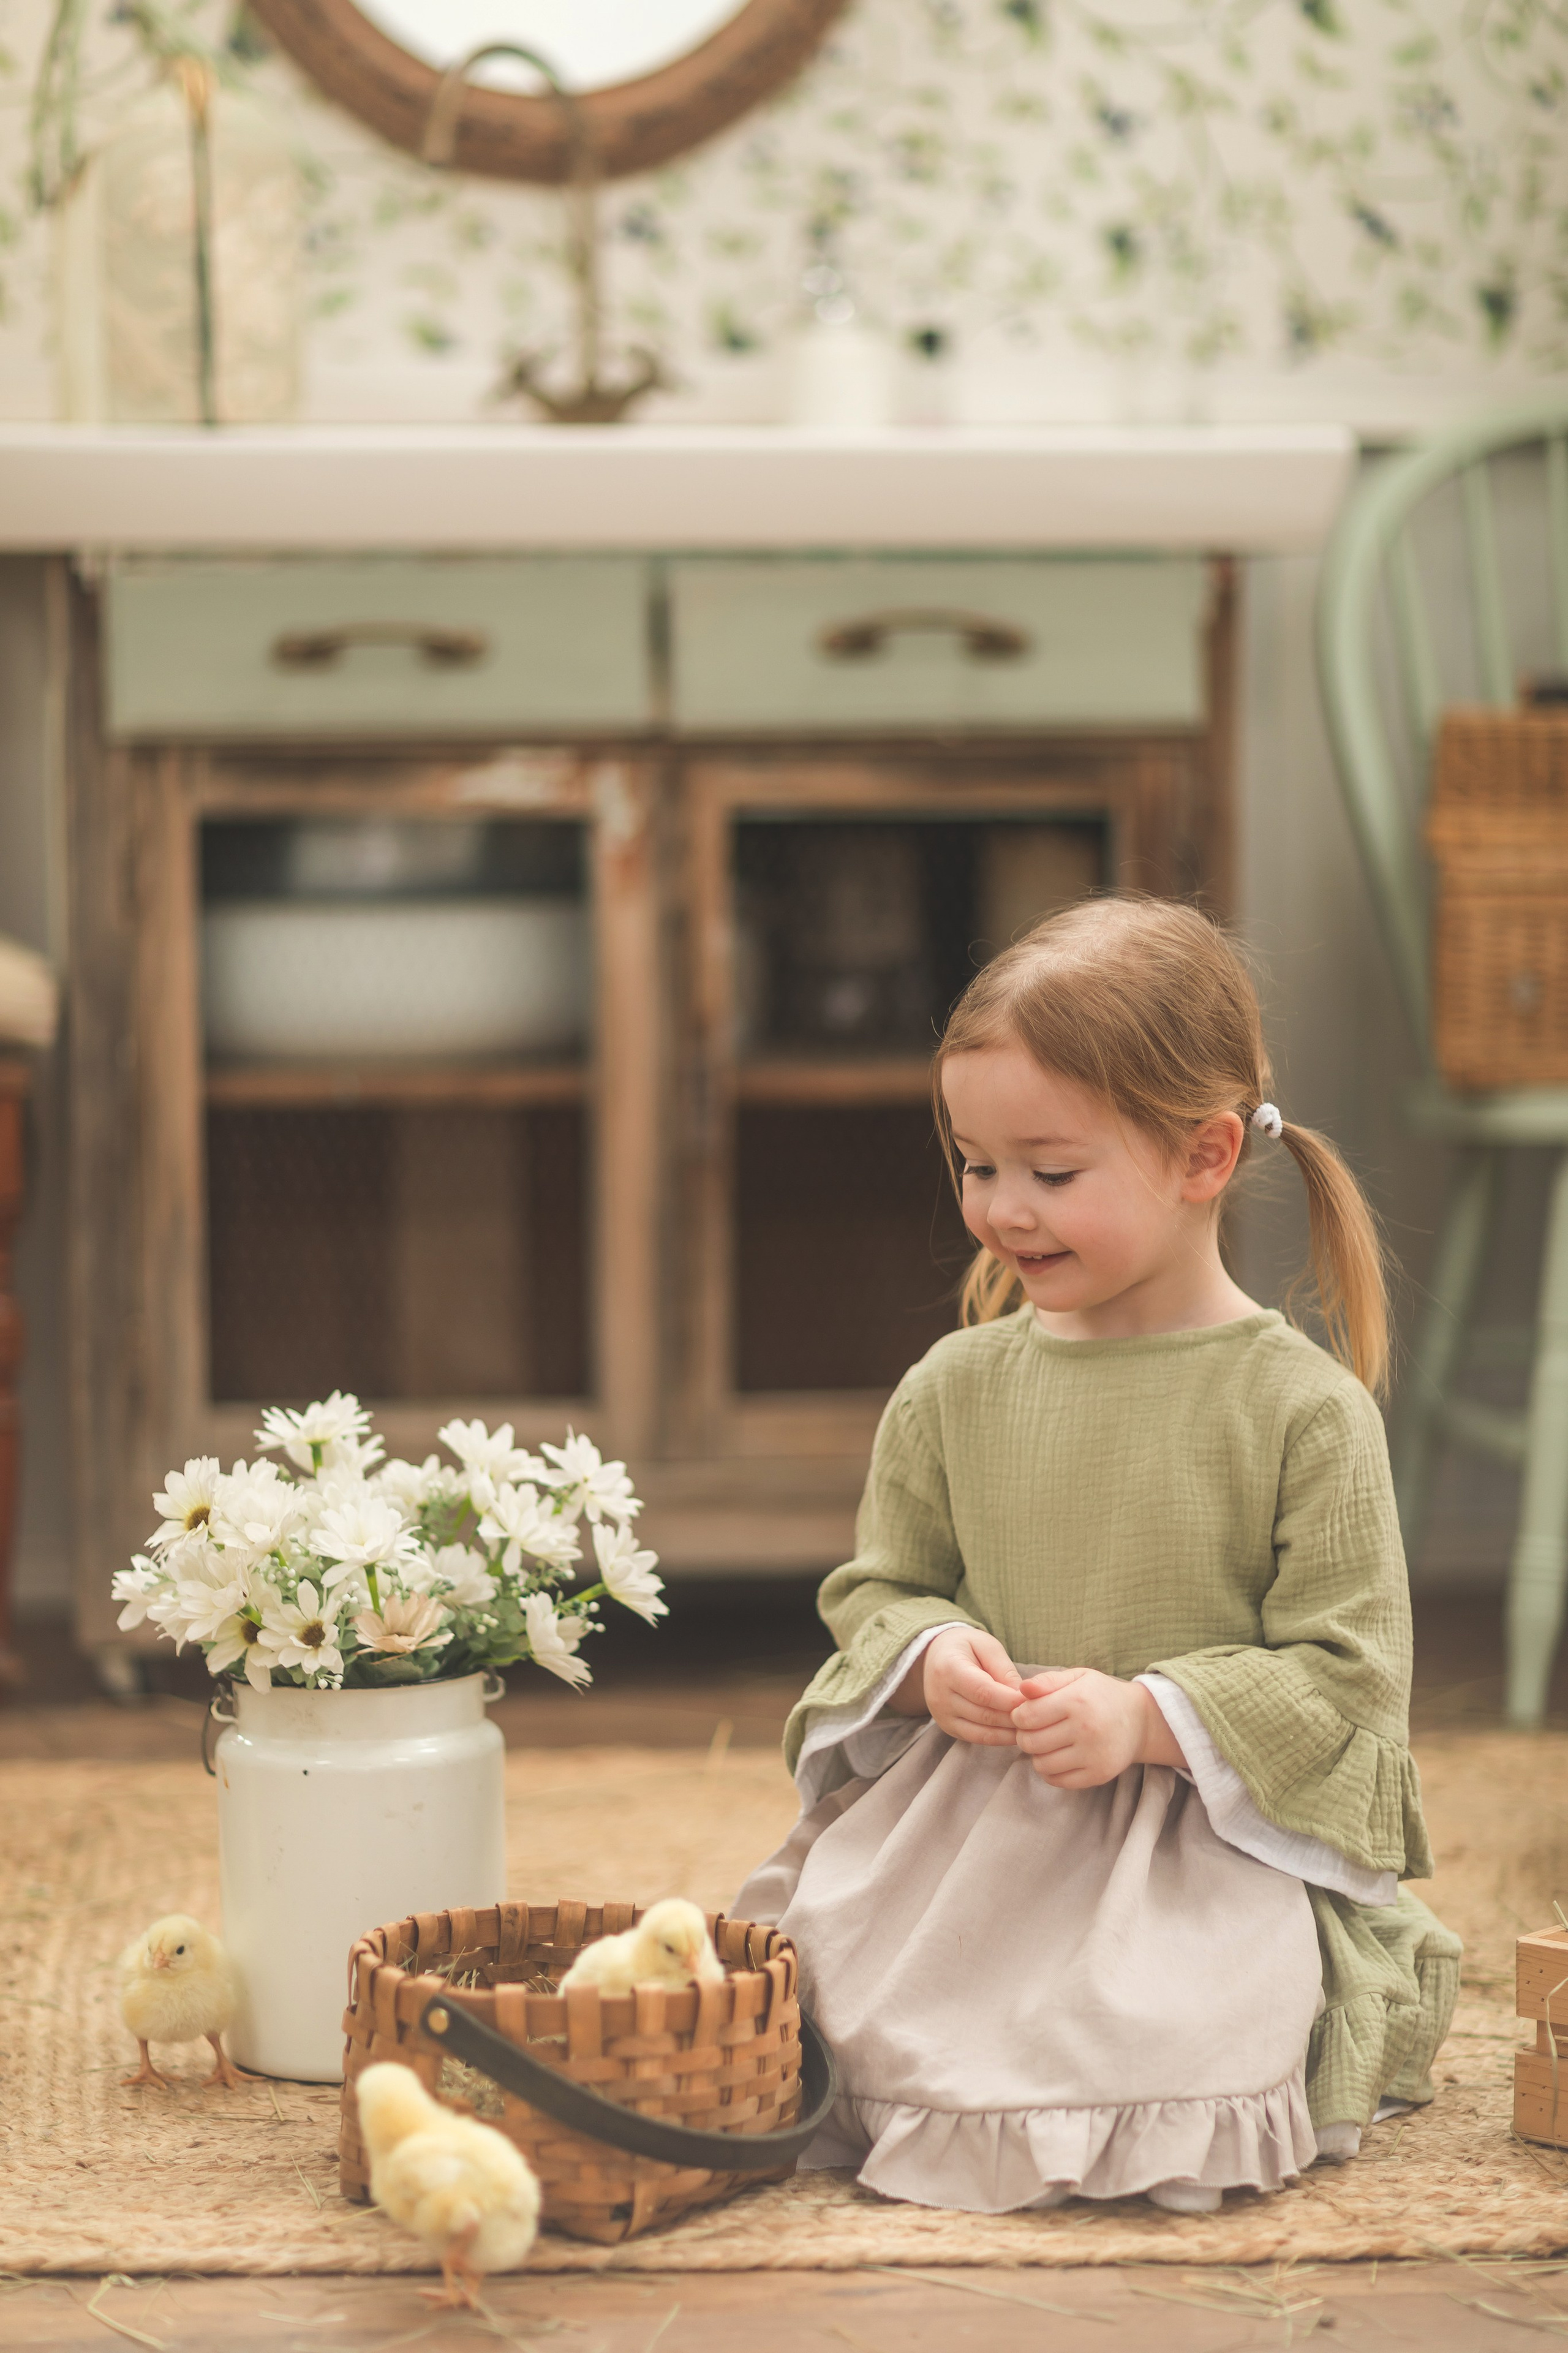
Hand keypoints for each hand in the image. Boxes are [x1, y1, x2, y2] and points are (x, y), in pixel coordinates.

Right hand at [888, 1626, 1022, 1745]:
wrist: (935, 1657)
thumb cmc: (966, 1647)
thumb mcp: (986, 1646)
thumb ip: (1004, 1669)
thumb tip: (1023, 1696)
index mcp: (948, 1669)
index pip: (983, 1692)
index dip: (1010, 1700)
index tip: (1034, 1701)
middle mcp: (940, 1696)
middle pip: (984, 1714)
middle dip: (1014, 1717)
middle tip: (1041, 1716)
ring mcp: (942, 1716)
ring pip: (982, 1732)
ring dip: (1010, 1732)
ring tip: (1032, 1726)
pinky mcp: (948, 1728)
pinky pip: (977, 1739)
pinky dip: (999, 1738)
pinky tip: (1017, 1733)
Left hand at [1010, 1669, 1186, 1788]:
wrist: (1139, 1721)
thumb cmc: (1101, 1695)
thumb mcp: (1077, 1677)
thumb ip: (1047, 1680)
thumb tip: (1021, 1689)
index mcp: (1077, 1701)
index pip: (1027, 1717)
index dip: (1018, 1716)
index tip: (1025, 1714)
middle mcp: (1086, 1729)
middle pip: (1031, 1742)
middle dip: (1024, 1736)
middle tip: (1033, 1730)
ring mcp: (1094, 1755)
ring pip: (1041, 1764)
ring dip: (1037, 1755)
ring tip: (1046, 1743)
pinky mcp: (1099, 1775)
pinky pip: (1058, 1781)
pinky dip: (1050, 1772)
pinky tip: (1058, 1757)